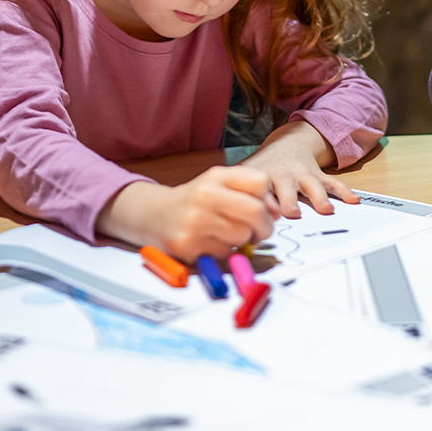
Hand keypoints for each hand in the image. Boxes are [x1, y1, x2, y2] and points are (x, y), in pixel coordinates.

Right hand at [98, 166, 274, 260]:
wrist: (154, 214)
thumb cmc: (196, 200)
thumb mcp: (220, 184)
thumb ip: (251, 191)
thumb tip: (277, 212)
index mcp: (216, 176)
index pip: (260, 182)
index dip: (267, 199)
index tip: (261, 207)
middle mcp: (205, 195)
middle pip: (256, 212)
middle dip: (265, 226)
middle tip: (259, 232)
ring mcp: (195, 221)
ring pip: (242, 236)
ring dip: (242, 240)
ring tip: (227, 233)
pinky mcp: (189, 246)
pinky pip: (225, 253)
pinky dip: (224, 251)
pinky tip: (210, 241)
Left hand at [237, 120, 359, 219]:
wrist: (288, 143)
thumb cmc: (263, 168)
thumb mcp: (247, 176)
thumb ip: (240, 195)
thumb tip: (228, 220)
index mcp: (264, 178)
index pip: (262, 191)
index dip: (263, 203)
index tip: (265, 215)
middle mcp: (284, 176)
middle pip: (286, 188)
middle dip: (289, 200)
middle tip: (292, 213)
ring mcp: (303, 175)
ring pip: (312, 185)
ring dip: (319, 197)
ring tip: (326, 210)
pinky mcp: (318, 175)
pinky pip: (332, 183)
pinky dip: (344, 191)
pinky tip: (354, 200)